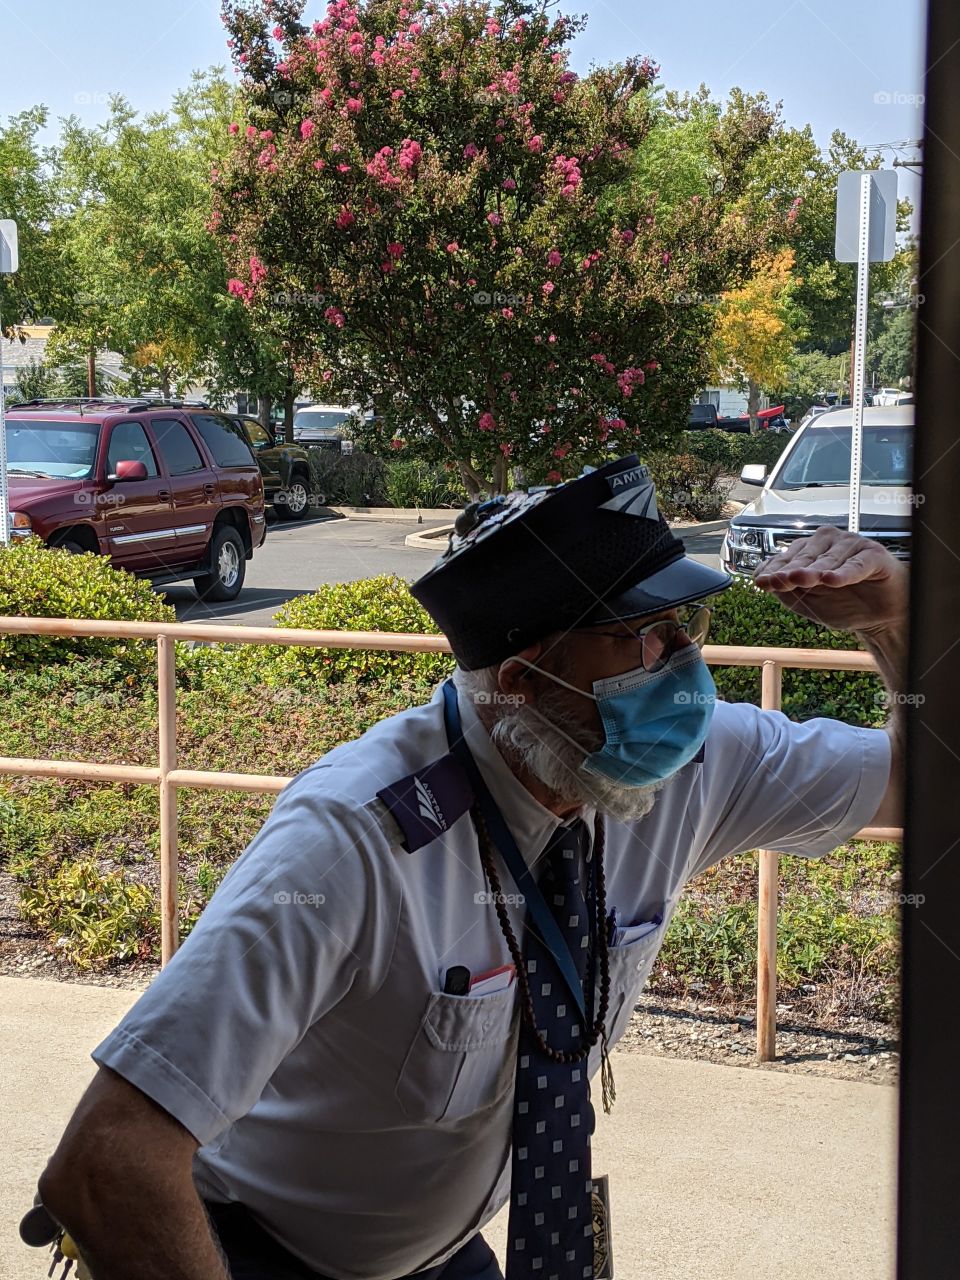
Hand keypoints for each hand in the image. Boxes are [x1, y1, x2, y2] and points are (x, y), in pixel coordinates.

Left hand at [752, 525, 907, 633]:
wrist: (879, 616)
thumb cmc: (844, 603)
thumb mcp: (807, 602)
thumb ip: (785, 590)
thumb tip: (762, 579)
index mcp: (809, 551)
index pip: (786, 558)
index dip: (774, 571)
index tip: (762, 583)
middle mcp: (828, 543)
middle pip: (804, 557)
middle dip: (790, 571)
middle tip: (778, 582)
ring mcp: (850, 546)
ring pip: (828, 559)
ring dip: (814, 571)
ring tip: (800, 580)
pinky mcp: (873, 555)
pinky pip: (856, 565)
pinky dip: (843, 573)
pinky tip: (831, 580)